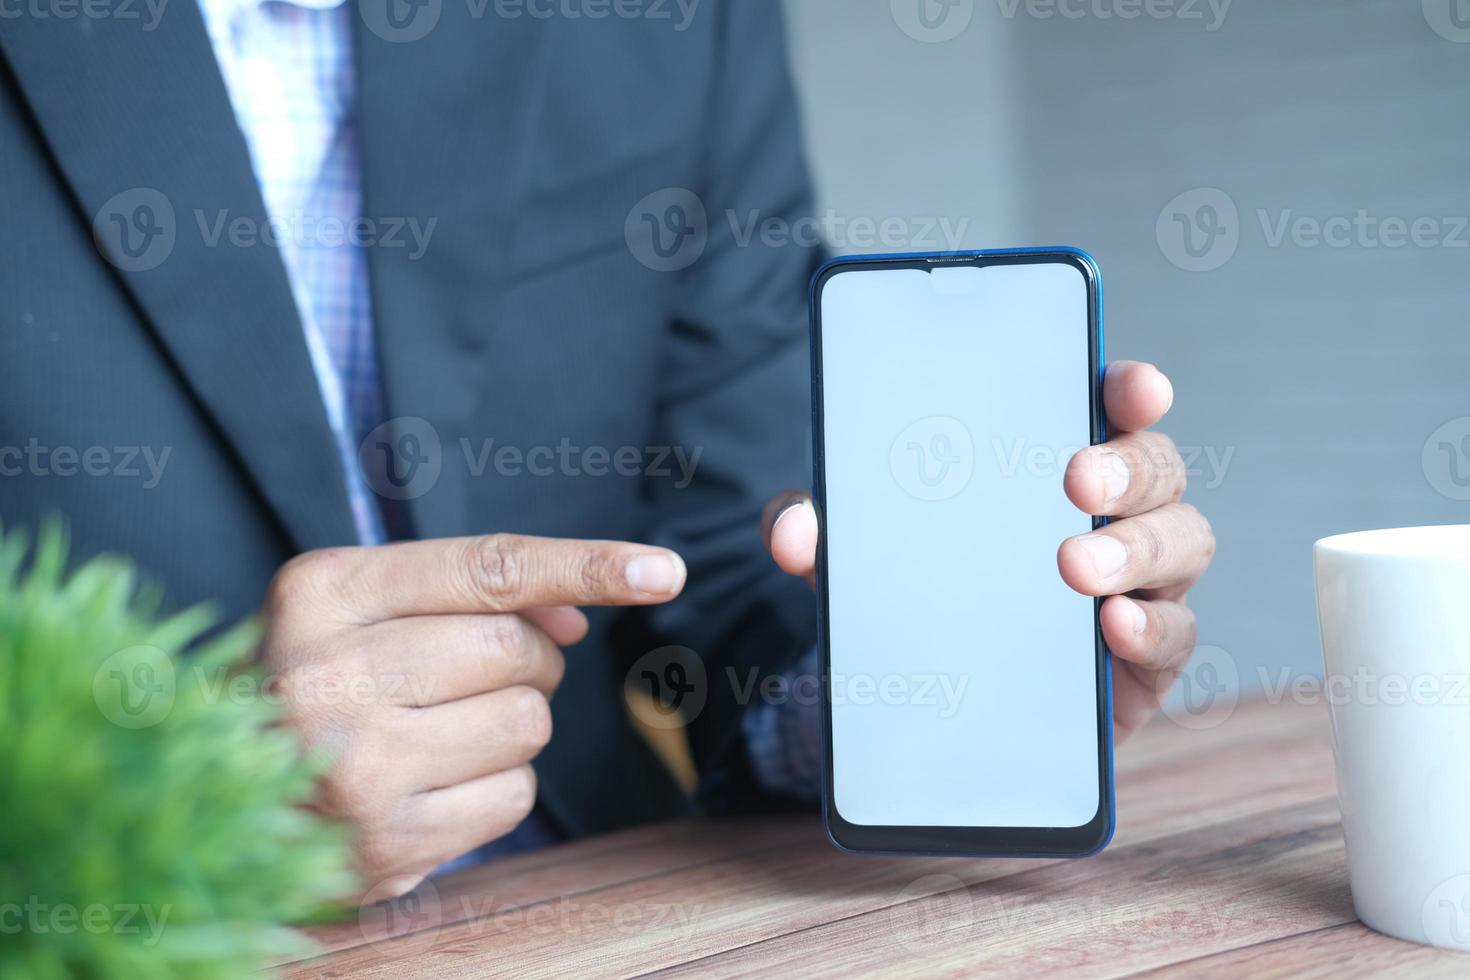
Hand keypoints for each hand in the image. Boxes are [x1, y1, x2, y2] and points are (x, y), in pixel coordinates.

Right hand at [260, 533, 686, 895]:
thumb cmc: (312, 686)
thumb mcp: (360, 610)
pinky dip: (495, 787)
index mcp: (319, 593)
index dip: (584, 566)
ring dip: (509, 726)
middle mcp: (325, 674)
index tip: (661, 570)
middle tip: (464, 678)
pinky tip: (433, 785)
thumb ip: (466, 594)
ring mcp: (353, 765)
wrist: (221, 795)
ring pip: (527, 722)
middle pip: (516, 649)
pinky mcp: (384, 843)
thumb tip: (575, 616)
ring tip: (435, 734)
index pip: (487, 568)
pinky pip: (514, 795)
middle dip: (524, 661)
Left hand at [762, 360, 1213, 742]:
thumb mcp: (863, 560)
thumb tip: (791, 529)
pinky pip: (1175, 630)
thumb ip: (825, 532)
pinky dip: (1152, 626)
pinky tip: (1114, 626)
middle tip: (1077, 479)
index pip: (1109, 406)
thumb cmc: (924, 598)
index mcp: (1053, 463)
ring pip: (1183, 540)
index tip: (1129, 384)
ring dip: (1137, 547)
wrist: (941, 707)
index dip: (1131, 388)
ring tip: (1078, 567)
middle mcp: (1114, 511)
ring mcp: (1141, 582)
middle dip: (1128, 464)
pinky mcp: (1147, 657)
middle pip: (1158, 467)